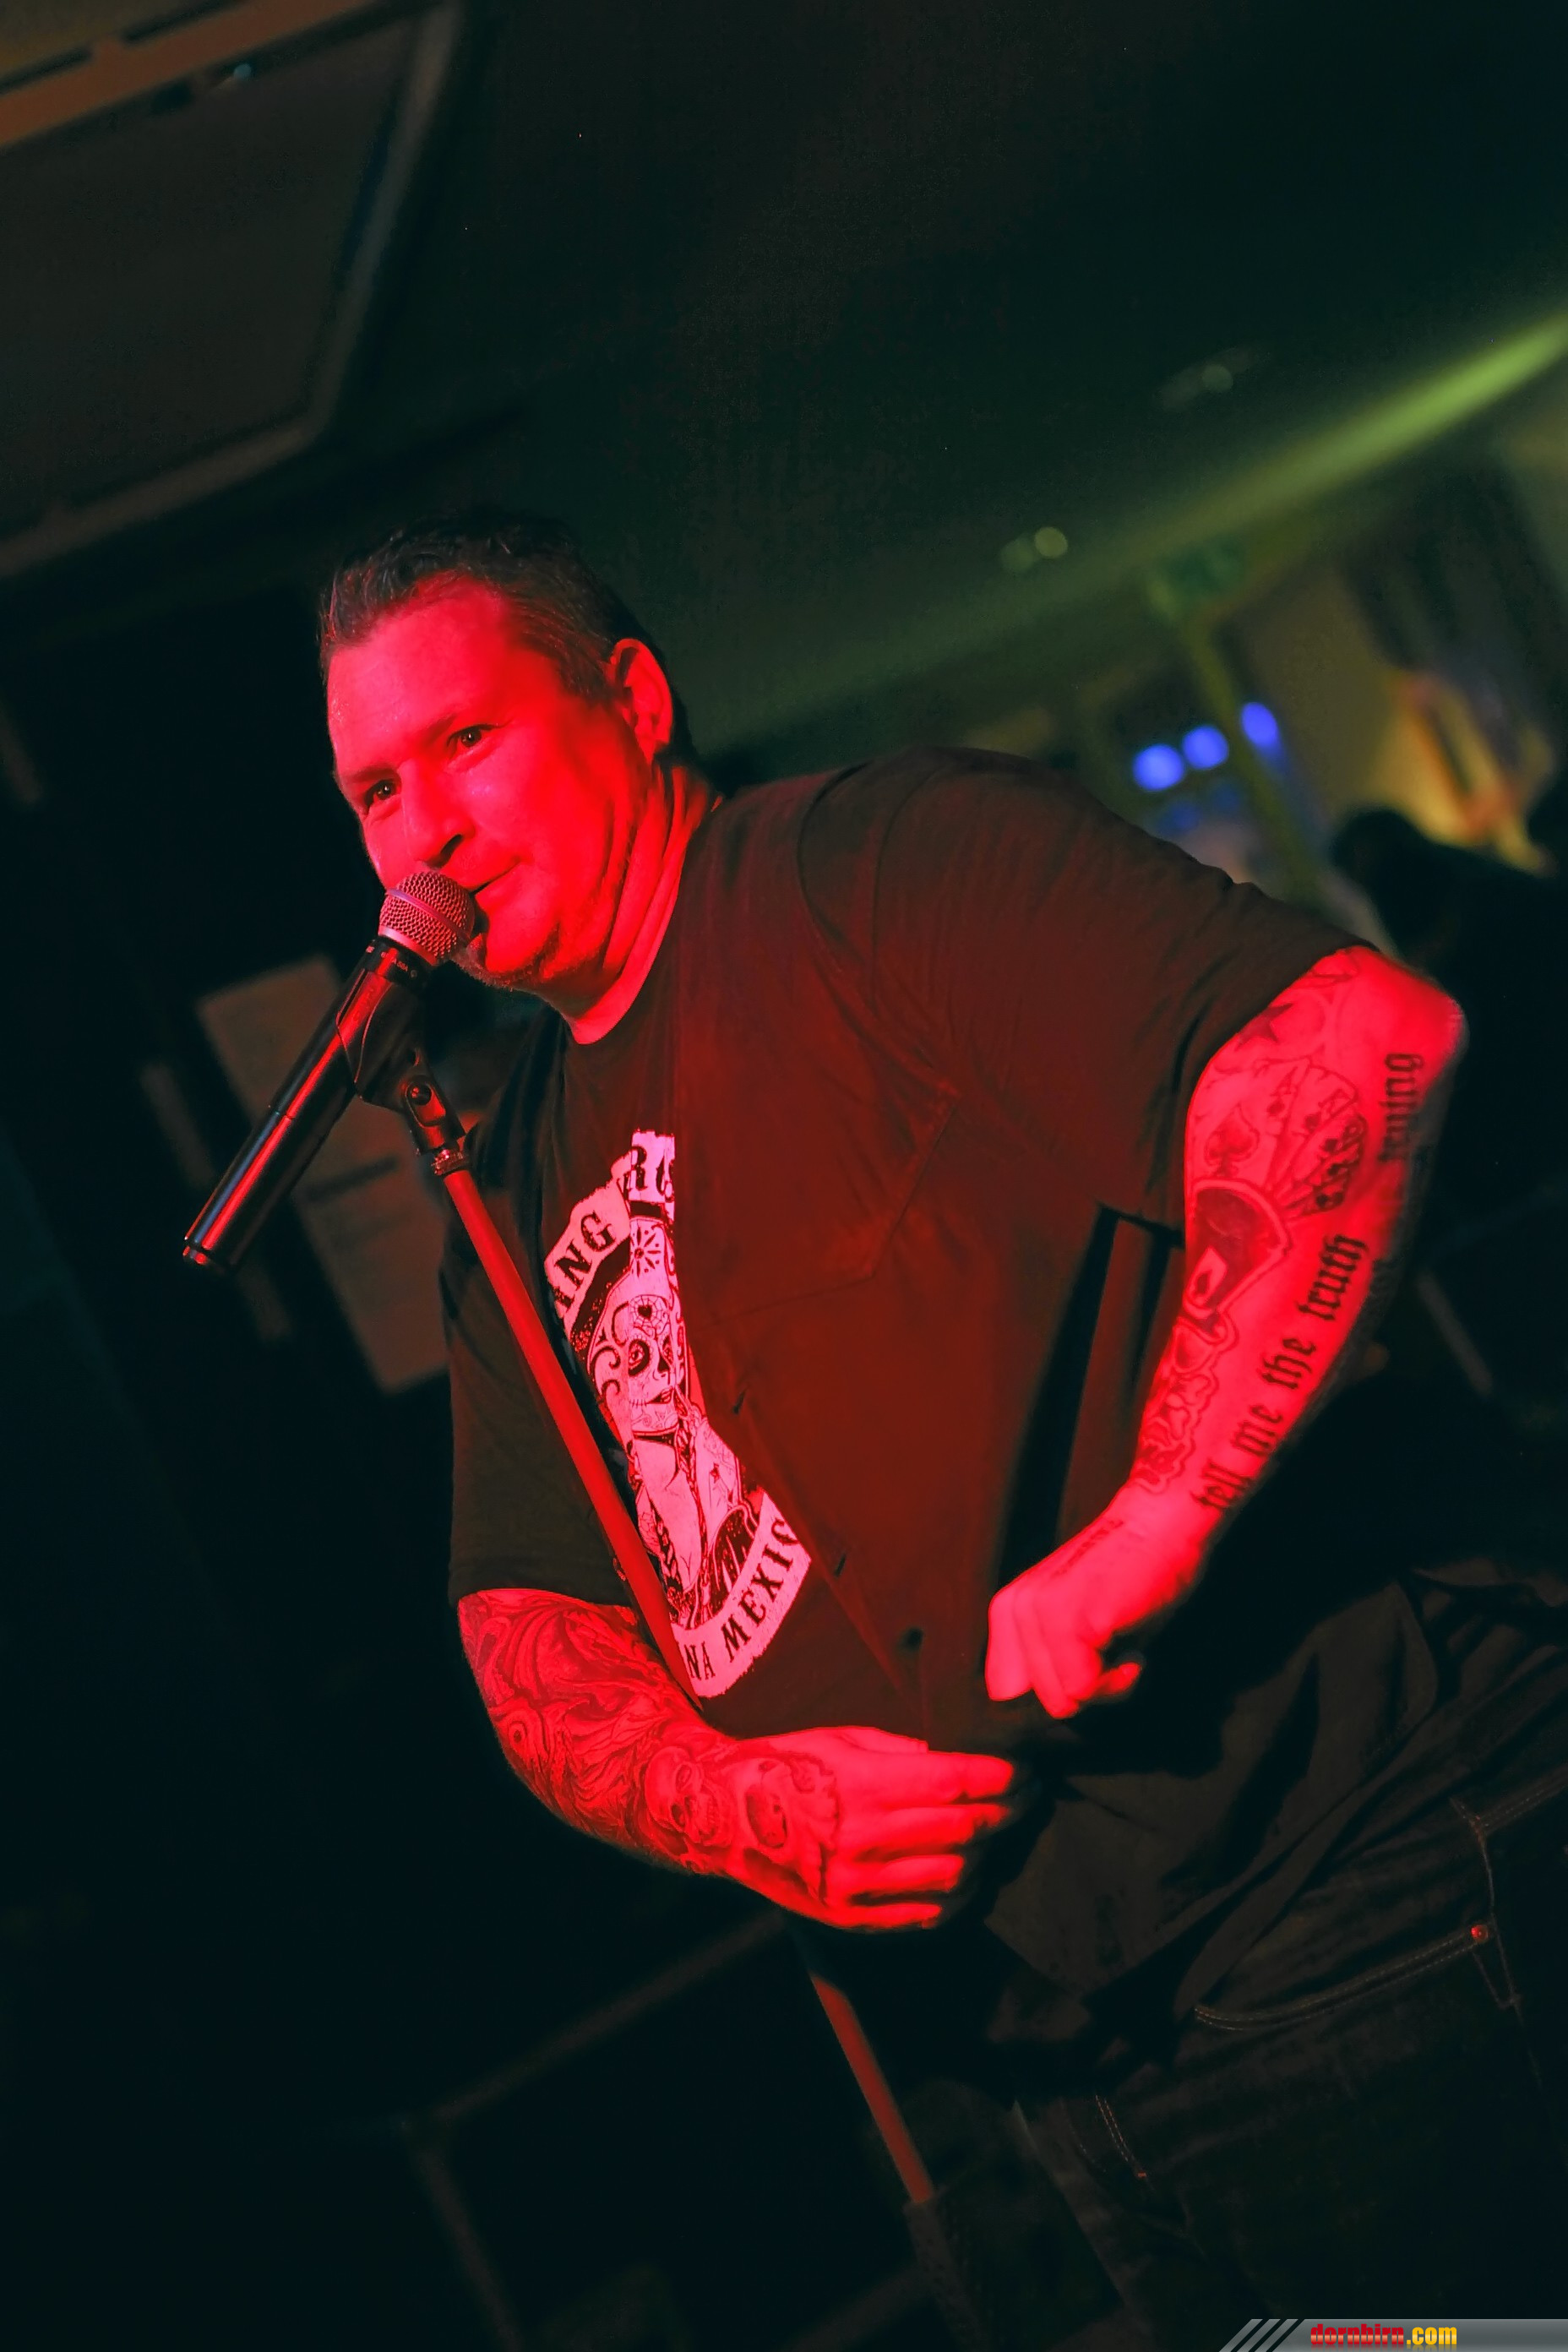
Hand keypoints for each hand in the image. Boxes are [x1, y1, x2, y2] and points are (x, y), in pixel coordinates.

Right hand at [724, 1725, 1028, 1930]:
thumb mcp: (846, 1738)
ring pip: (955, 1877)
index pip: (957, 1782)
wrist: (726, 1815)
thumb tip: (969, 1757)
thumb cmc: (789, 1763)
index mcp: (863, 1786)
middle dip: (1008, 1811)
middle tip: (1028, 1796)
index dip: (1003, 1776)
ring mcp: (858, 1886)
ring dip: (988, 1854)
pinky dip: (958, 1896)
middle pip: (964, 1829)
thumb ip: (907, 1752)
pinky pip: (926, 1915)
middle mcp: (864, 1841)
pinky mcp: (852, 1918)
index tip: (1027, 1769)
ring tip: (996, 1832)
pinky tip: (967, 1872)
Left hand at [985, 1504, 1203, 1718]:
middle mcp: (1015, 1610)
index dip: (1054, 1698)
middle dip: (1086, 1690)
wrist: (1161, 1525)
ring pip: (1064, 1703)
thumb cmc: (1129, 1579)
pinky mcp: (1073, 1621)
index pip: (1007, 1696)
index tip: (1091, 1672)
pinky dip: (1122, 1680)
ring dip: (1107, 1685)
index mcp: (1008, 1611)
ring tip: (1124, 1640)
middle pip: (1041, 1705)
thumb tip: (1043, 1725)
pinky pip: (1087, 1690)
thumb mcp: (1073, 1624)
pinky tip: (1136, 1645)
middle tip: (1116, 1648)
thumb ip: (1049, 1661)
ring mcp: (1041, 1614)